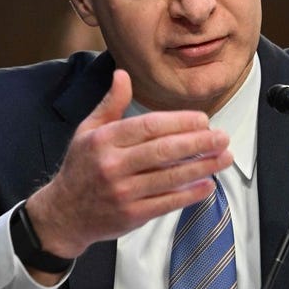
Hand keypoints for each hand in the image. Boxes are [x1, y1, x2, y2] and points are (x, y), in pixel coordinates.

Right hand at [26, 69, 233, 262]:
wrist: (64, 214)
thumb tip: (122, 74)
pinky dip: (190, 194)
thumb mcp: (87, 131)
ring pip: (170, 177)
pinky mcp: (131, 215)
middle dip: (199, 143)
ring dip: (202, 167)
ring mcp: (122, 192)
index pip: (149, 126)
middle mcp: (113, 165)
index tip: (203, 120)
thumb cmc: (81, 168)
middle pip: (164, 151)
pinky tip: (208, 185)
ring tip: (224, 158)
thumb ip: (110, 104)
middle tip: (222, 137)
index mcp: (104, 140)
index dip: (180, 122)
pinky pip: (167, 202)